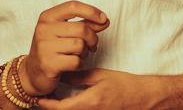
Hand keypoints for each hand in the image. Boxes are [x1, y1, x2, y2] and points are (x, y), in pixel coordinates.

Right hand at [19, 0, 108, 95]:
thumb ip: (84, 23)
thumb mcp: (64, 31)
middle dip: (92, 37)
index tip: (103, 19)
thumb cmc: (51, 48)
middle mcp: (44, 29)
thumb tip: (104, 20)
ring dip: (85, 52)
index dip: (91, 11)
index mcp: (47, 16)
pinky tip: (73, 63)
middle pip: (81, 28)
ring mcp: (45, 46)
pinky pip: (76, 61)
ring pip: (80, 45)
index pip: (73, 6)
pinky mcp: (49, 64)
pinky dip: (80, 63)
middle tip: (92, 44)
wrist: (32, 72)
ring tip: (79, 54)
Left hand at [37, 68, 157, 108]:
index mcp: (91, 102)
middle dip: (53, 109)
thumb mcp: (101, 76)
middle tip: (43, 99)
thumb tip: (63, 75)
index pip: (63, 108)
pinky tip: (69, 104)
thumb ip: (80, 77)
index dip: (48, 105)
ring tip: (54, 101)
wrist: (143, 98)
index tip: (39, 99)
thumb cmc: (124, 85)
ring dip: (62, 109)